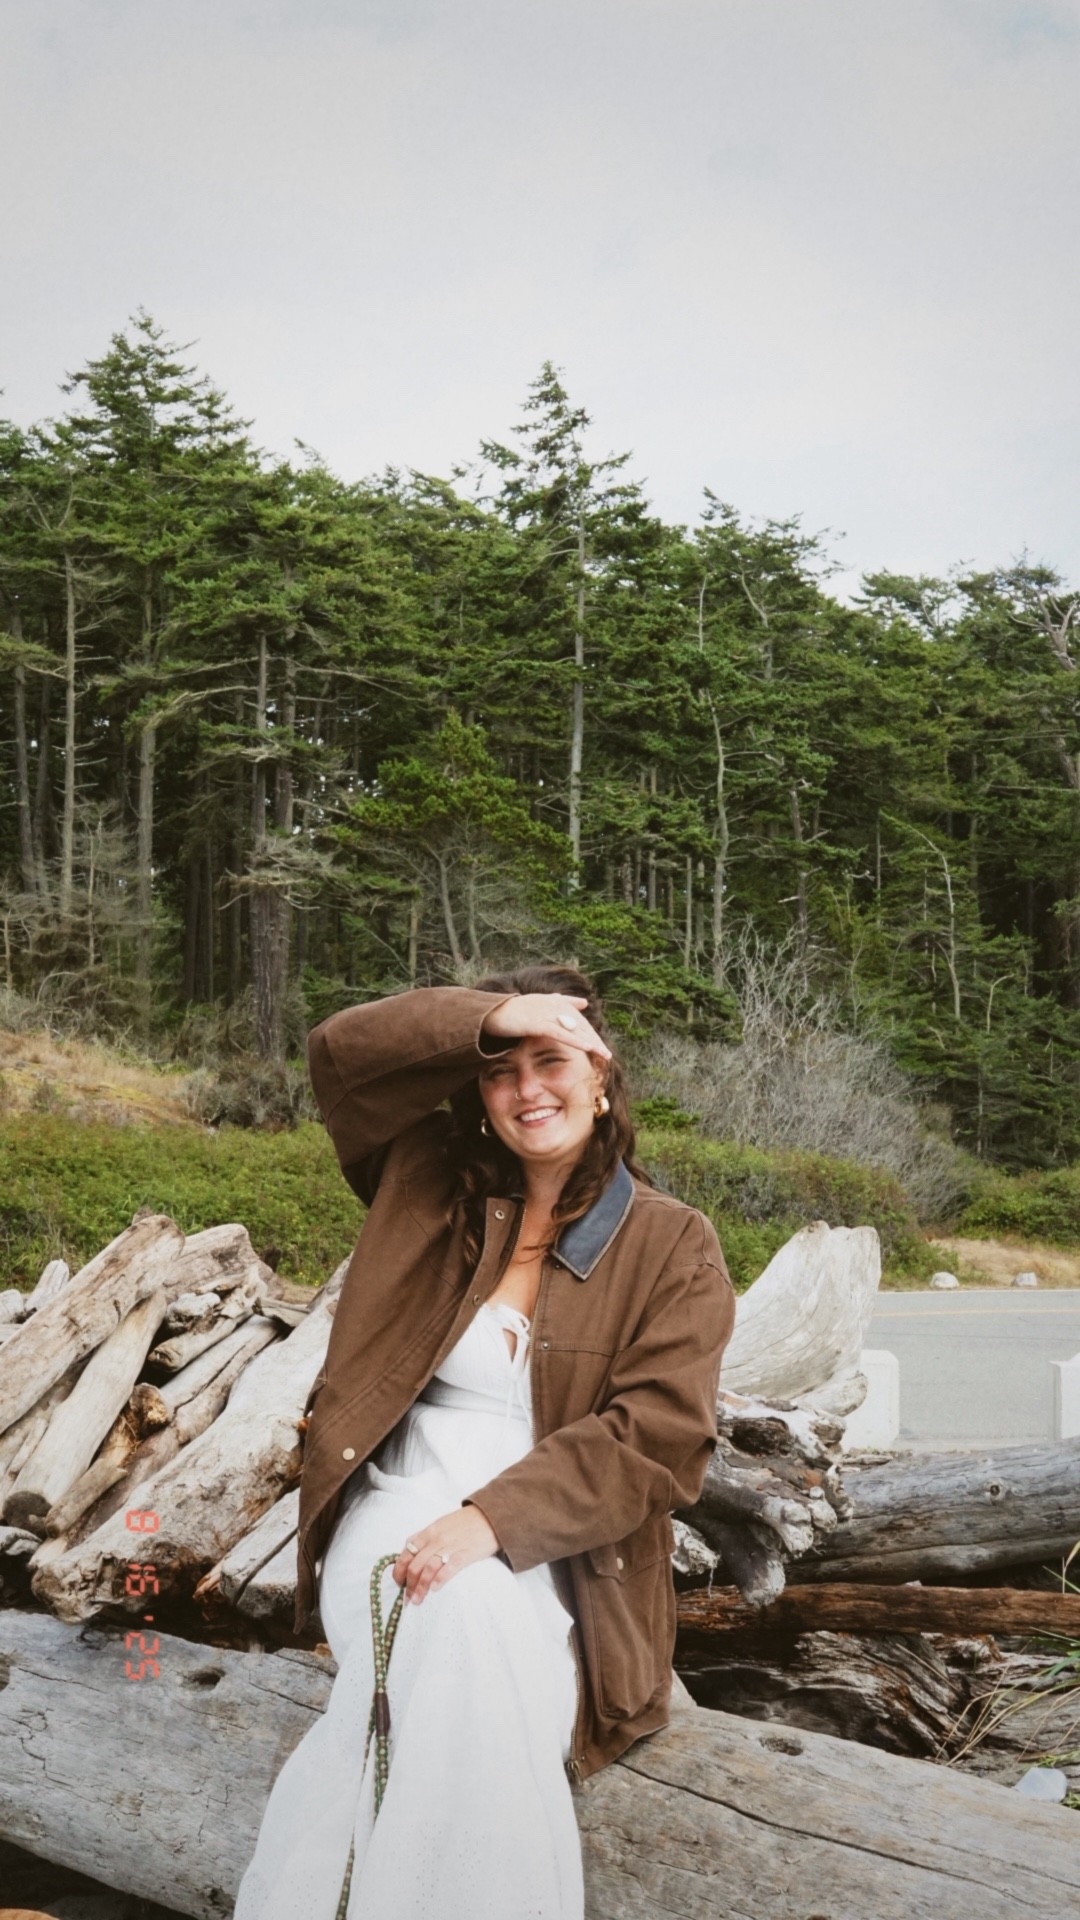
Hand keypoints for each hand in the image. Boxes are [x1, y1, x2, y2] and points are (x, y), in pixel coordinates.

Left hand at [391, 1504, 501, 1603]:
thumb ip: (424, 1537)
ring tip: (417, 1600)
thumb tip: (408, 1550)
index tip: (399, 1583)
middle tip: (408, 1598)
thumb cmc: (464, 1522)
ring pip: (428, 1569)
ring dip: (420, 1588)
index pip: (406, 1553)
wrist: (490, 1516)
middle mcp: (436, 1539)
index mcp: (428, 1532)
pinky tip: (435, 1589)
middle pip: (415, 1565)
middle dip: (408, 1585)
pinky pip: (449, 1568)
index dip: (399, 1570)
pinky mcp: (465, 1554)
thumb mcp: (440, 1524)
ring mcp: (450, 1547)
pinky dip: (439, 1580)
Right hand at [481, 992, 611, 1061]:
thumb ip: (558, 1003)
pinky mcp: (538, 1023)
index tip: (599, 1045)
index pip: (576, 1019)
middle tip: (607, 1055)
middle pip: (579, 1025)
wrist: (488, 1012)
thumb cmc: (509, 1011)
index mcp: (553, 1001)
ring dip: (591, 1042)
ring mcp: (545, 1013)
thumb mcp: (535, 1006)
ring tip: (604, 1055)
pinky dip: (576, 1041)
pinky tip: (588, 1048)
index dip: (588, 1032)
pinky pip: (562, 1033)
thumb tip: (581, 1003)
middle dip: (594, 1039)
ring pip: (574, 1029)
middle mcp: (552, 1005)